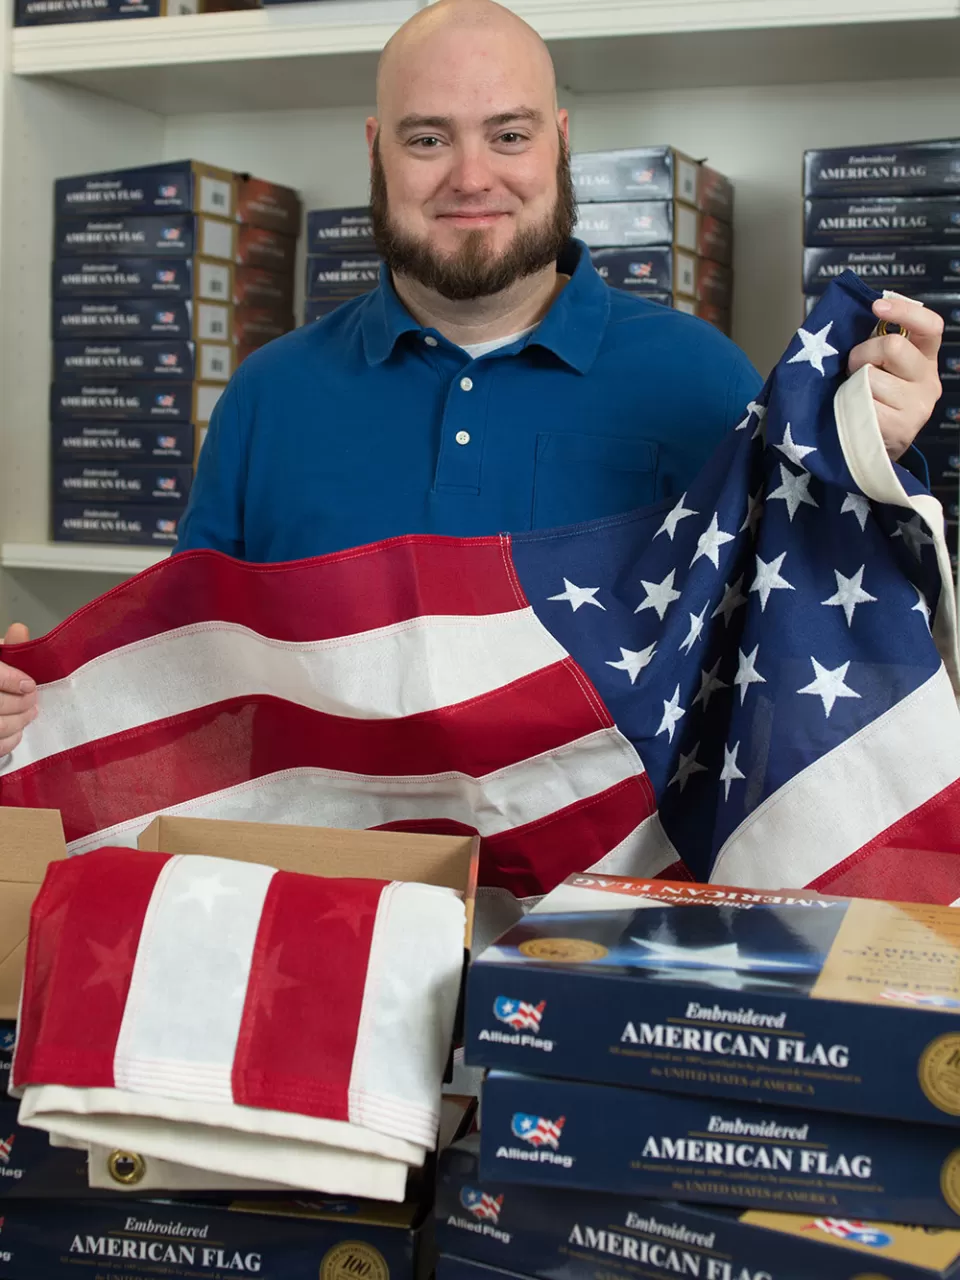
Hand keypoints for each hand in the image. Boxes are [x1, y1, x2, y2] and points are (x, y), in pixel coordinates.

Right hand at [0, 623, 35, 757]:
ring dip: (19, 721)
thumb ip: (8, 647)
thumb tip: (20, 630)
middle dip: (20, 703)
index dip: (12, 680)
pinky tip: (17, 731)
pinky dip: (9, 740)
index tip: (28, 684)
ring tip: (30, 713)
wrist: (0, 691)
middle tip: (33, 699)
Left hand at [847, 296, 943, 460]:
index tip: (877, 306)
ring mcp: (918, 406)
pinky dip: (850, 406)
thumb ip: (877, 342)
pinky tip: (856, 414)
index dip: (905, 311)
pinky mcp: (901, 428)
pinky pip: (864, 403)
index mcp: (924, 359)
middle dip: (862, 353)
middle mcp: (928, 381)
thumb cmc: (869, 397)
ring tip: (855, 396)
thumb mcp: (879, 365)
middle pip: (893, 346)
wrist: (872, 446)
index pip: (930, 326)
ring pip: (872, 377)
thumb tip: (860, 315)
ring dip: (853, 383)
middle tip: (854, 369)